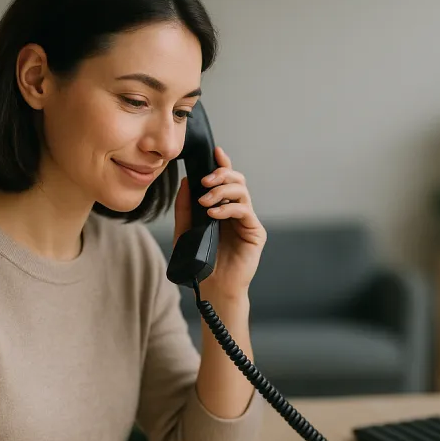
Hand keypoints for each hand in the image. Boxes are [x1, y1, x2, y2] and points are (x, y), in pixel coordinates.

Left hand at [173, 146, 265, 299]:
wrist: (212, 288)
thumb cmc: (200, 261)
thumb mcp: (184, 231)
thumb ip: (184, 208)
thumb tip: (187, 182)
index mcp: (222, 207)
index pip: (225, 180)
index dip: (223, 164)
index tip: (215, 152)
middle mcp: (237, 211)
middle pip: (237, 180)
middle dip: (221, 175)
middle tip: (205, 181)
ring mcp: (247, 221)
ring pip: (242, 192)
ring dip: (223, 191)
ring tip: (205, 202)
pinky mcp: (255, 232)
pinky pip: (245, 211)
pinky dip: (228, 208)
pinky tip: (213, 214)